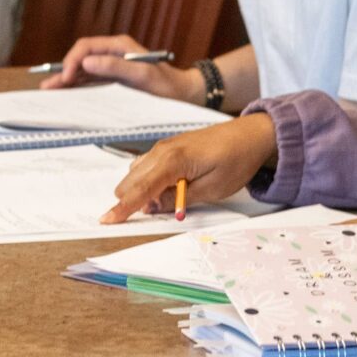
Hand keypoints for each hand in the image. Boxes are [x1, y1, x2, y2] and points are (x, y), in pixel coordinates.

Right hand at [42, 33, 203, 101]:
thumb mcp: (143, 76)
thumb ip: (115, 67)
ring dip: (67, 80)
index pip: (87, 47)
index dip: (73, 61)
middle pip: (81, 59)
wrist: (184, 95)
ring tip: (49, 91)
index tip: (68, 77)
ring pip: (83, 71)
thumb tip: (87, 63)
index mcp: (119, 46)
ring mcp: (112, 67)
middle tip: (48, 87)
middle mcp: (113, 54)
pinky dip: (77, 87)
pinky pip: (90, 82)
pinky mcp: (113, 81)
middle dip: (64, 71)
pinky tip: (65, 95)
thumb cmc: (167, 84)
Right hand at [100, 115, 277, 223]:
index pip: (140, 189)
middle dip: (133, 201)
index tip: (106, 221)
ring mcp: (163, 147)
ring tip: (172, 198)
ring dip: (141, 191)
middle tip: (162, 210)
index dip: (123, 208)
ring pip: (135, 173)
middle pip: (130, 181)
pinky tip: (169, 187)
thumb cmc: (236, 161)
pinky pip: (146, 166)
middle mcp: (162, 151)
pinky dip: (148, 181)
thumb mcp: (212, 189)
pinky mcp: (168, 148)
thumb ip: (180, 198)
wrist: (250, 135)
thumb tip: (153, 207)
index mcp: (173, 160)